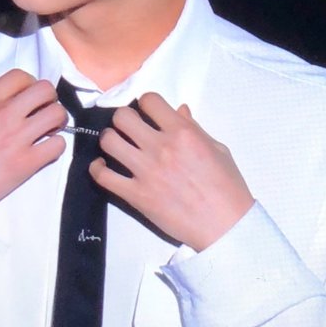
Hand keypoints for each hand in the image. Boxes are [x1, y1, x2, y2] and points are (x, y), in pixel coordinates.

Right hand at [0, 70, 66, 215]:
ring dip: (57, 121)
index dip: (30, 85)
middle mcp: (1, 115)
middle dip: (49, 99)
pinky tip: (44, 150)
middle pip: (45, 90)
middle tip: (43, 111)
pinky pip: (58, 145)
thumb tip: (17, 98)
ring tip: (47, 130)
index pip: (21, 76)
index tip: (28, 97)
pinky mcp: (25, 164)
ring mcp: (15, 139)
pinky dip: (55, 146)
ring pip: (57, 114)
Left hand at [89, 93, 253, 250]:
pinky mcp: (136, 195)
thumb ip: (195, 128)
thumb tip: (179, 110)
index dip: (145, 104)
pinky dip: (98, 169)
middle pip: (122, 117)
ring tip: (116, 146)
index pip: (149, 100)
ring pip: (108, 141)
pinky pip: (103, 176)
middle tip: (129, 129)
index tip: (146, 113)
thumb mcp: (218, 150)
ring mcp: (146, 171)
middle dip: (123, 119)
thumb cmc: (228, 188)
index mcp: (183, 133)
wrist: (226, 226)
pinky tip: (102, 167)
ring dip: (109, 140)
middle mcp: (161, 148)